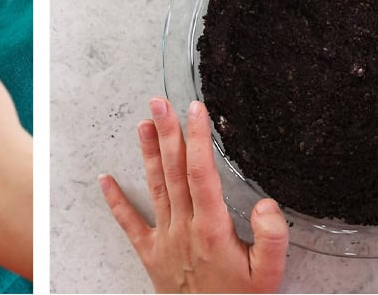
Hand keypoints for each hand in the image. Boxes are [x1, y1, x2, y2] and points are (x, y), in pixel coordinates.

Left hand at [99, 97, 288, 292]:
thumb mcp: (269, 274)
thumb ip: (272, 237)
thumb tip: (265, 204)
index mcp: (213, 229)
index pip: (202, 173)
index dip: (197, 139)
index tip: (195, 111)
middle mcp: (185, 229)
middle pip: (174, 172)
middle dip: (168, 133)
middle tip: (160, 103)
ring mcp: (165, 239)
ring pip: (155, 188)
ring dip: (149, 154)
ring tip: (143, 124)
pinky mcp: (151, 254)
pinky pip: (130, 224)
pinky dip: (116, 201)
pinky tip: (105, 180)